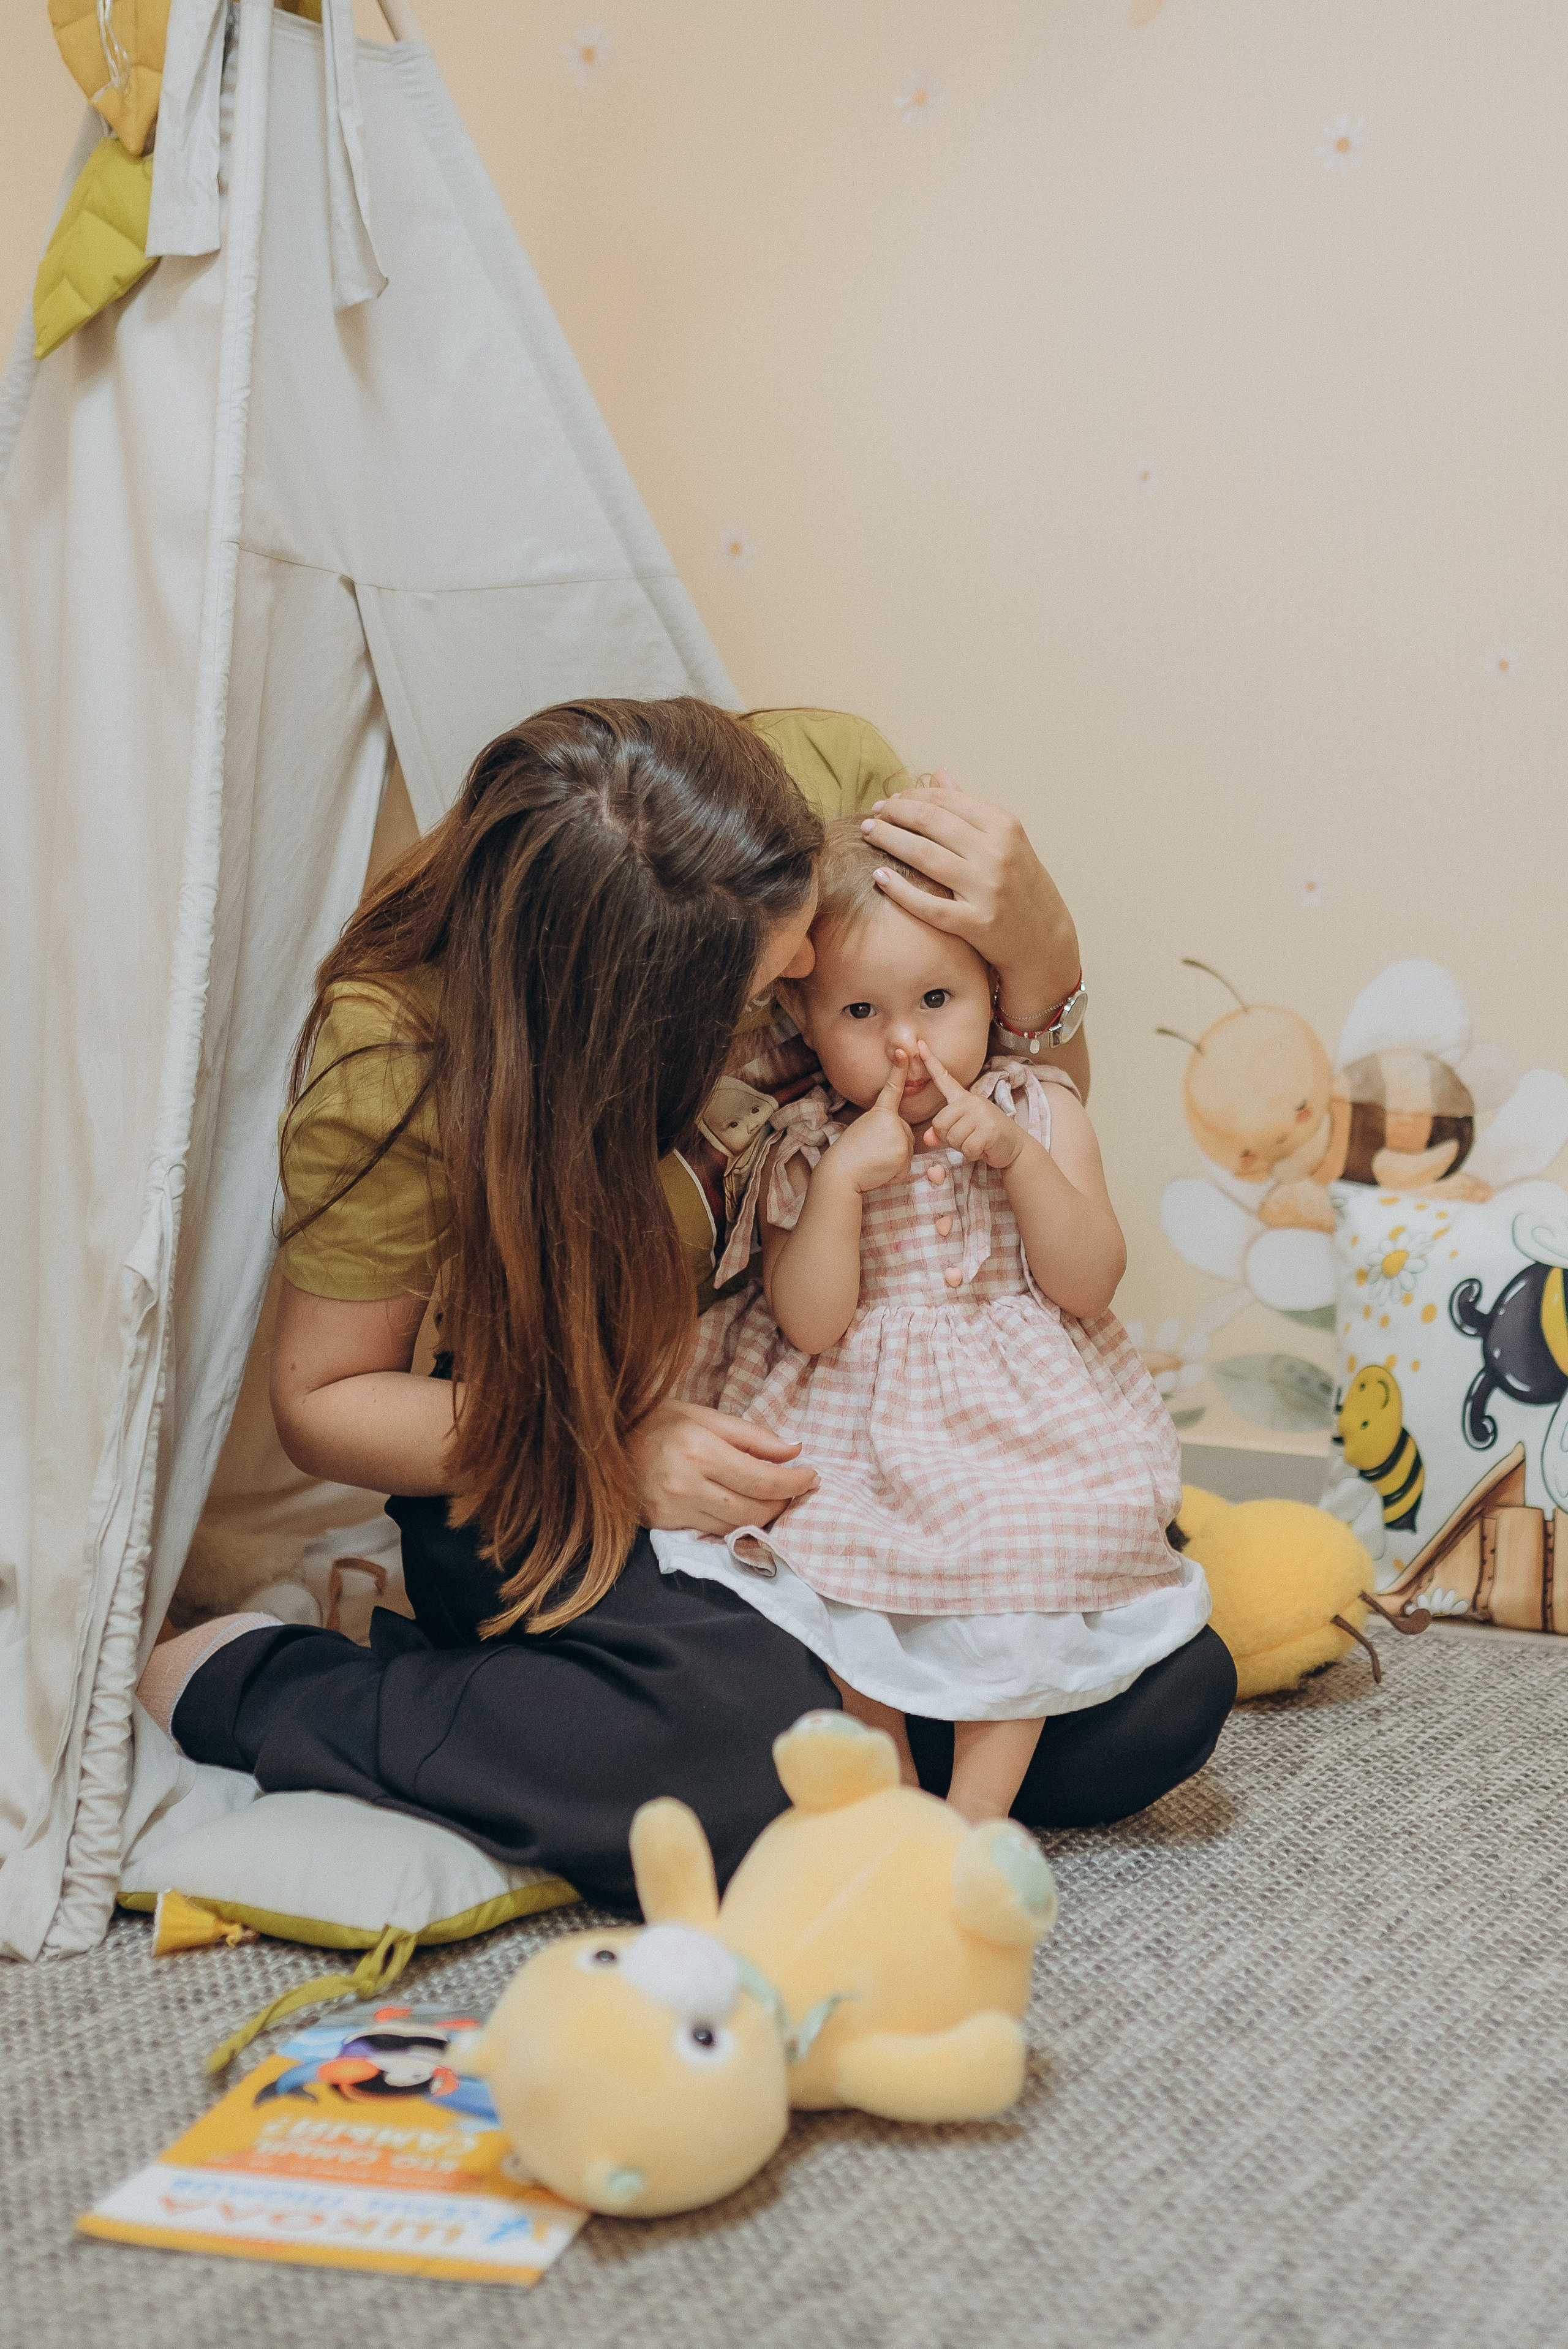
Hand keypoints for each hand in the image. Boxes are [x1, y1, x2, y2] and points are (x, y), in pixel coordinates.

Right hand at [629, 1398, 818, 1534]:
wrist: (605, 1442)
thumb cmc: (658, 1421)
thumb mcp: (704, 1415)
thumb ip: (752, 1436)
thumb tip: (794, 1450)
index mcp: (699, 1450)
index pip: (762, 1480)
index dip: (794, 1483)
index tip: (812, 1476)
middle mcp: (686, 1484)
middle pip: (754, 1510)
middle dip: (784, 1502)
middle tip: (797, 1488)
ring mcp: (674, 1509)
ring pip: (736, 1526)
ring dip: (764, 1516)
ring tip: (774, 1497)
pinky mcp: (665, 1524)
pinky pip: (714, 1532)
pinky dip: (736, 1522)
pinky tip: (743, 1507)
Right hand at [825, 1053, 916, 1194]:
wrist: (842, 1172)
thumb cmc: (850, 1156)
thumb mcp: (865, 1132)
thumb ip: (884, 1129)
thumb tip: (897, 1139)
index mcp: (879, 1112)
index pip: (892, 1088)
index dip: (898, 1069)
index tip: (904, 1052)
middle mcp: (892, 1119)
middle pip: (905, 1133)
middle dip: (895, 1146)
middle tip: (872, 1152)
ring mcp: (899, 1134)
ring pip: (907, 1149)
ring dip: (895, 1160)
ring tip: (875, 1160)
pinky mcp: (904, 1151)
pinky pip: (907, 1164)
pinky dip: (896, 1171)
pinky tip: (882, 1169)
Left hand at [859, 770, 1078, 1017]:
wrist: (1044, 938)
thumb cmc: (1018, 883)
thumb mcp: (1005, 839)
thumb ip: (969, 808)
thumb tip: (938, 774)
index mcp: (1004, 826)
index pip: (945, 800)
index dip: (910, 797)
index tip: (889, 801)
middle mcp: (997, 853)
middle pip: (930, 822)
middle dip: (893, 814)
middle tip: (872, 816)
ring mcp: (987, 888)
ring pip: (923, 855)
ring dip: (888, 840)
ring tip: (867, 834)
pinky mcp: (976, 923)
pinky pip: (928, 904)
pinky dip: (898, 889)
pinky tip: (878, 877)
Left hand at [917, 1043, 1024, 1170]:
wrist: (1015, 1147)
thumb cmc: (985, 1138)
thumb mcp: (962, 1132)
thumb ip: (942, 1132)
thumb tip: (927, 1139)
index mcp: (964, 1098)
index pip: (943, 1078)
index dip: (930, 1062)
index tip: (919, 1044)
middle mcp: (972, 1101)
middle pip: (939, 1123)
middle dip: (949, 1138)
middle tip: (968, 1137)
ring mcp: (982, 1114)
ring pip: (953, 1137)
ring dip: (962, 1147)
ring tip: (977, 1141)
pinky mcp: (989, 1129)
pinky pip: (967, 1148)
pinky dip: (973, 1154)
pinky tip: (984, 1148)